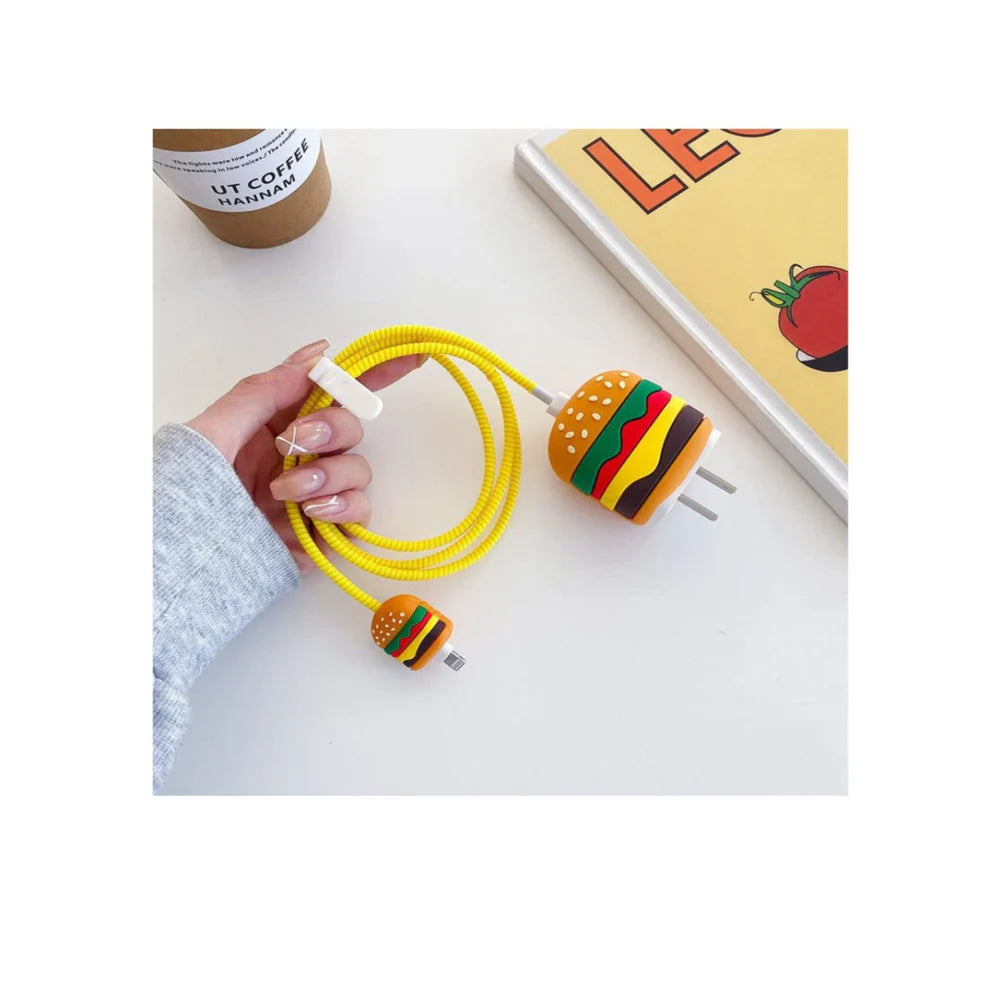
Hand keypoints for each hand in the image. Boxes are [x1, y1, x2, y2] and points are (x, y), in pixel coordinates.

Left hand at [187, 339, 422, 571]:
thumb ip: (263, 392)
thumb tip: (316, 354)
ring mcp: (316, 494)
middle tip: (295, 442)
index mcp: (275, 424)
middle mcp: (301, 456)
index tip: (412, 357)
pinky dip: (343, 508)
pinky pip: (360, 512)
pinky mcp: (325, 532)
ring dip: (327, 475)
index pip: (332, 391)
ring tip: (283, 493)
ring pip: (360, 470)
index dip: (372, 372)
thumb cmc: (187, 494)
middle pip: (351, 428)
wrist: (185, 561)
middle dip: (332, 430)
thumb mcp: (214, 431)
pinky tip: (310, 514)